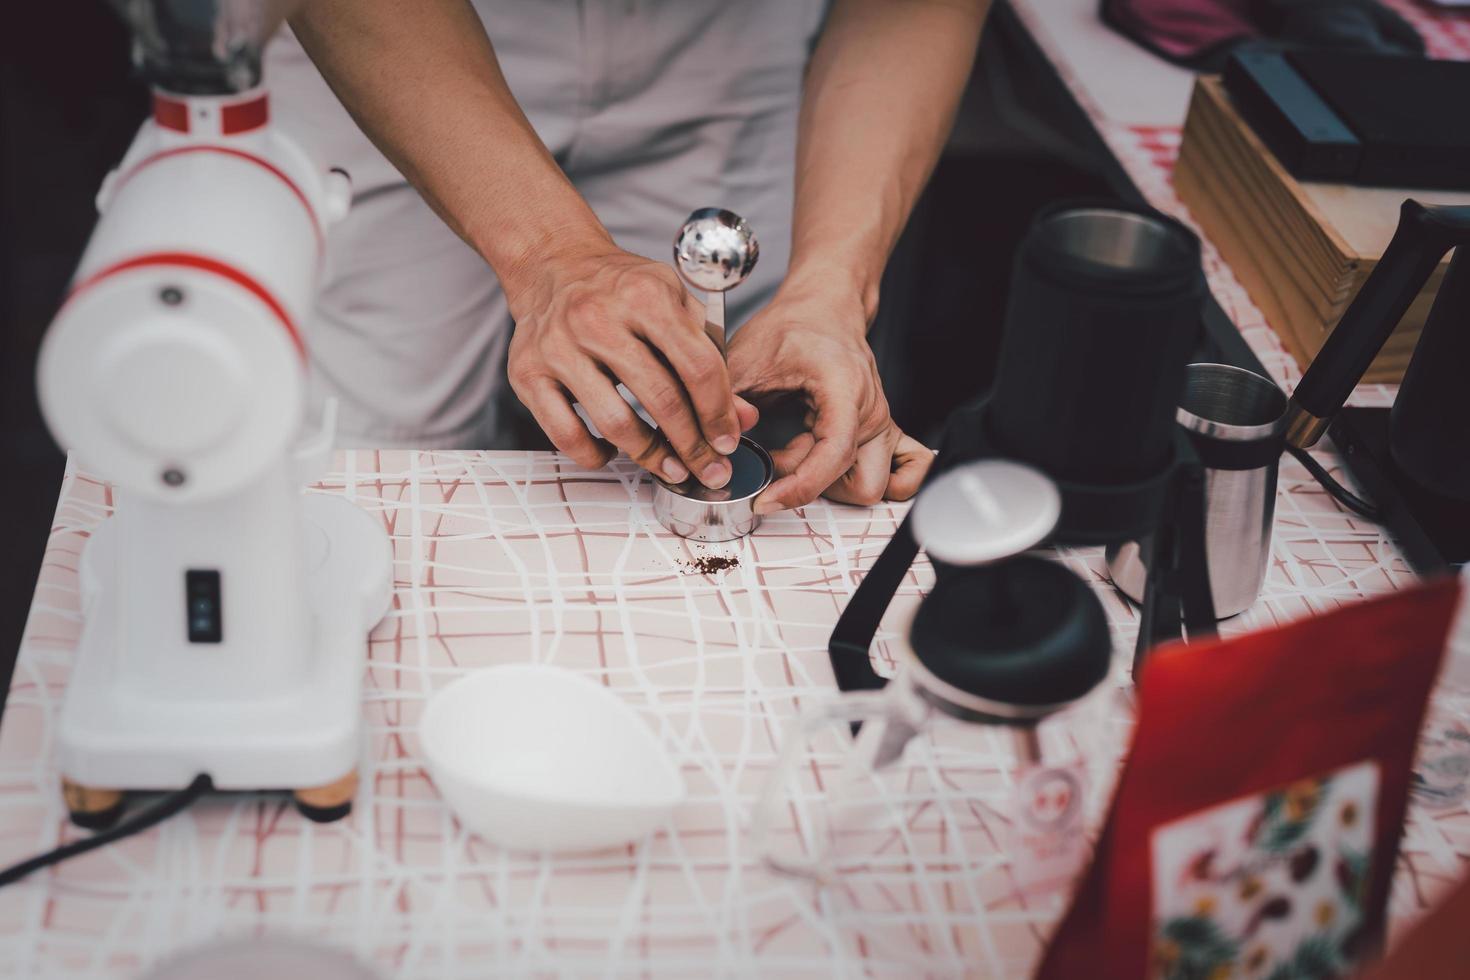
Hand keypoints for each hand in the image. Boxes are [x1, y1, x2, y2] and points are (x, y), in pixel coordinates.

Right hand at [505, 242, 755, 487]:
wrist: (554, 264)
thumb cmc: (621, 289)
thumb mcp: (673, 303)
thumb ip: (709, 356)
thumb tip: (742, 417)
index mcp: (644, 295)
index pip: (697, 365)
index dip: (718, 412)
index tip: (728, 441)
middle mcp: (597, 318)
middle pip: (660, 399)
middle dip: (692, 445)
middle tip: (708, 469)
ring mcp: (558, 347)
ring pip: (615, 423)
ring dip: (650, 456)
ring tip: (669, 468)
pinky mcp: (527, 372)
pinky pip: (565, 434)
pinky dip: (593, 454)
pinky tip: (610, 452)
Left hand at [726, 277, 931, 512]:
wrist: (823, 309)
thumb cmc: (794, 327)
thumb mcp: (746, 357)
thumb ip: (728, 401)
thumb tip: (718, 443)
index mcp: (845, 389)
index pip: (834, 456)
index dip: (799, 487)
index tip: (765, 498)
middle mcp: (871, 412)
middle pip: (861, 485)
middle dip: (816, 486)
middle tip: (777, 460)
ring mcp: (880, 425)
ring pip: (869, 485)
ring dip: (829, 482)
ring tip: (795, 450)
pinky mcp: (879, 433)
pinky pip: (890, 477)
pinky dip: (854, 480)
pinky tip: (821, 460)